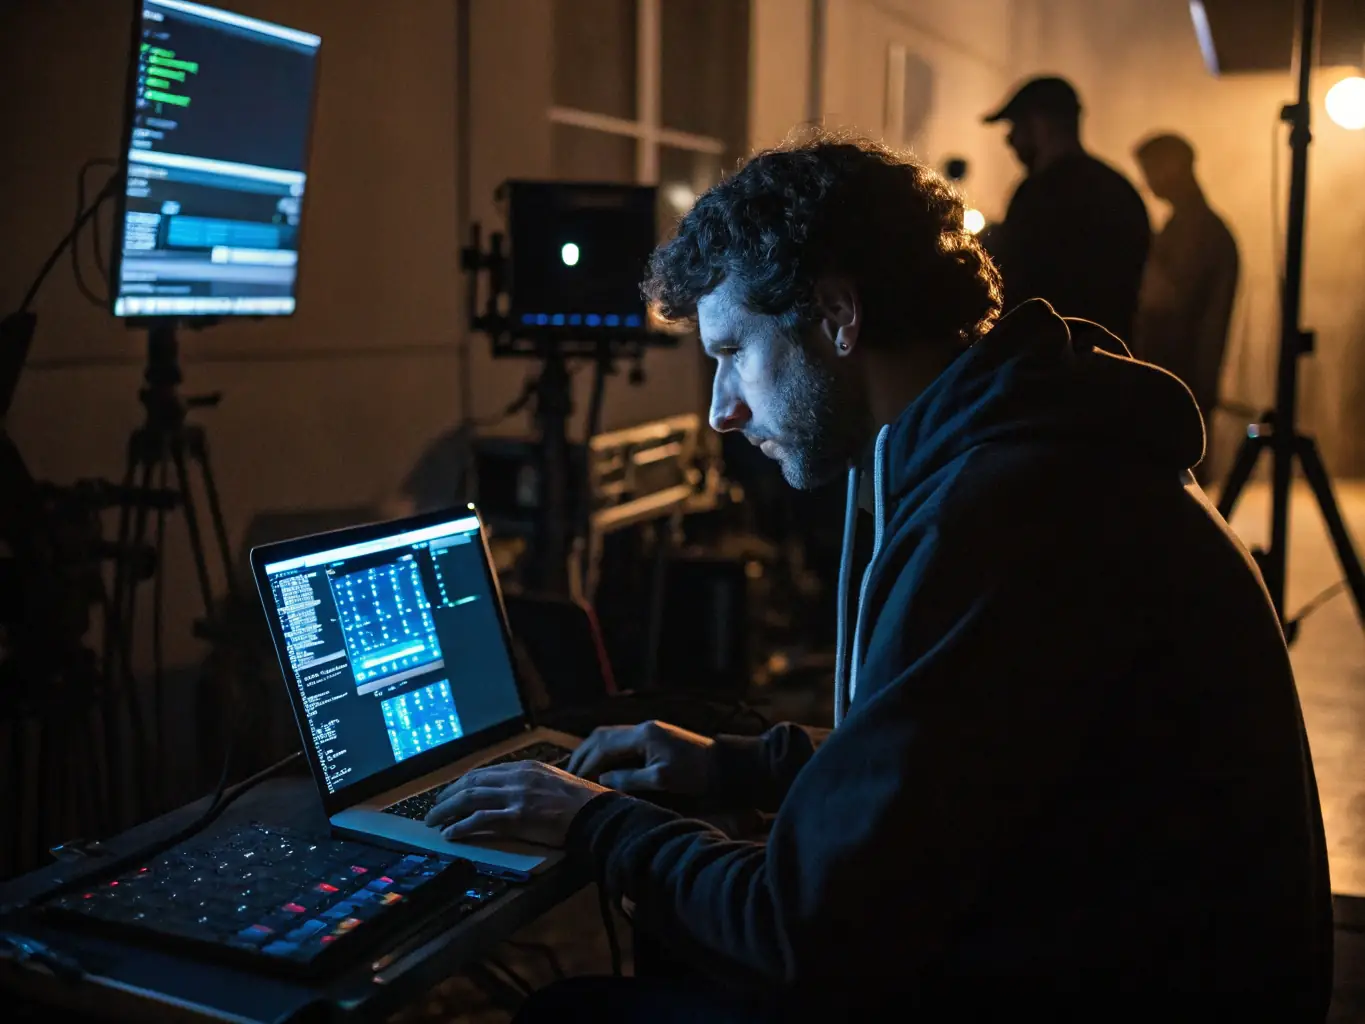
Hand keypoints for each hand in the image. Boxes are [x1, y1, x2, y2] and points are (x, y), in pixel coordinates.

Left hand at [424, 761, 607, 847]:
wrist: (597, 814)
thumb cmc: (581, 802)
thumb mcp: (554, 782)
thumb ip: (533, 783)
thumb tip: (516, 792)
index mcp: (526, 768)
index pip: (484, 772)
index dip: (462, 784)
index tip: (450, 794)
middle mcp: (517, 777)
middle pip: (471, 782)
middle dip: (447, 795)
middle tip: (433, 809)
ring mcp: (516, 796)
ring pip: (470, 798)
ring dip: (446, 810)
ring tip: (433, 821)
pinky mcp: (517, 816)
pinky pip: (481, 819)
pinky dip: (461, 826)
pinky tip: (450, 833)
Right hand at [566, 720, 713, 795]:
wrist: (726, 766)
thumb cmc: (697, 775)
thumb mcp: (663, 779)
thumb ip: (631, 779)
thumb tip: (602, 781)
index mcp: (643, 734)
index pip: (603, 744)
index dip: (586, 762)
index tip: (573, 780)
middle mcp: (642, 729)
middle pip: (602, 736)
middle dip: (583, 754)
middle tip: (567, 774)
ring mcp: (649, 733)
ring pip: (610, 737)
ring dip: (593, 754)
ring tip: (579, 773)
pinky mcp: (654, 741)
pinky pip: (621, 744)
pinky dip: (606, 755)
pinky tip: (602, 770)